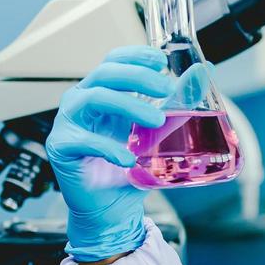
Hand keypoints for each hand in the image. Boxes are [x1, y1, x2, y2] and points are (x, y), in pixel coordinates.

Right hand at [46, 46, 171, 261]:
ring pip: (94, 98)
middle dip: (138, 77)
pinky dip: (109, 148)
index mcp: (104, 92)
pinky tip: (128, 160)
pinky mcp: (61, 146)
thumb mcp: (160, 132)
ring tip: (157, 121)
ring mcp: (68, 122)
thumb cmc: (131, 169)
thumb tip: (203, 71)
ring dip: (129, 106)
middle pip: (105, 74)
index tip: (161, 59)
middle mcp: (83, 102)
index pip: (114, 61)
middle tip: (166, 88)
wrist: (113, 208)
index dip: (135, 55)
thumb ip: (178, 102)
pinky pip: (83, 140)